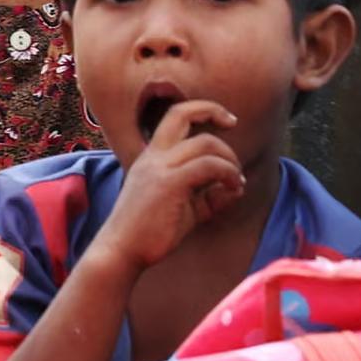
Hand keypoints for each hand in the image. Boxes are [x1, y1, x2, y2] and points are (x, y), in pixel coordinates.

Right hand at [101, 99, 250, 269]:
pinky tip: (234, 189)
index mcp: (152, 156)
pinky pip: (208, 166)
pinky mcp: (169, 184)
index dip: (204, 109)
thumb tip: (238, 187)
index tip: (227, 121)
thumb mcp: (185, 209)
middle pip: (184, 114)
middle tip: (234, 154)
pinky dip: (228, 174)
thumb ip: (209, 196)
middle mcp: (153, 156)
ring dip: (229, 160)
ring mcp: (159, 168)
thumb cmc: (150, 233)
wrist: (122, 251)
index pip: (175, 114)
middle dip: (217, 116)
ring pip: (204, 143)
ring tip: (237, 182)